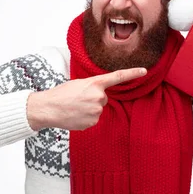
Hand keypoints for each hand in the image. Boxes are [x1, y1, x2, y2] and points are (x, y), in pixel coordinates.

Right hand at [27, 67, 146, 130]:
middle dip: (94, 98)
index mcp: (95, 83)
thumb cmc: (60, 94)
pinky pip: (93, 119)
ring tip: (75, 107)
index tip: (144, 71)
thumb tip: (101, 95)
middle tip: (78, 99)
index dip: (132, 73)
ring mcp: (96, 111)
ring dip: (89, 108)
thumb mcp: (78, 84)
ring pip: (98, 109)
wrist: (48, 108)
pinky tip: (75, 115)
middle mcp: (98, 97)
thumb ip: (92, 86)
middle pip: (103, 98)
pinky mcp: (93, 122)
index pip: (118, 76)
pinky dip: (86, 118)